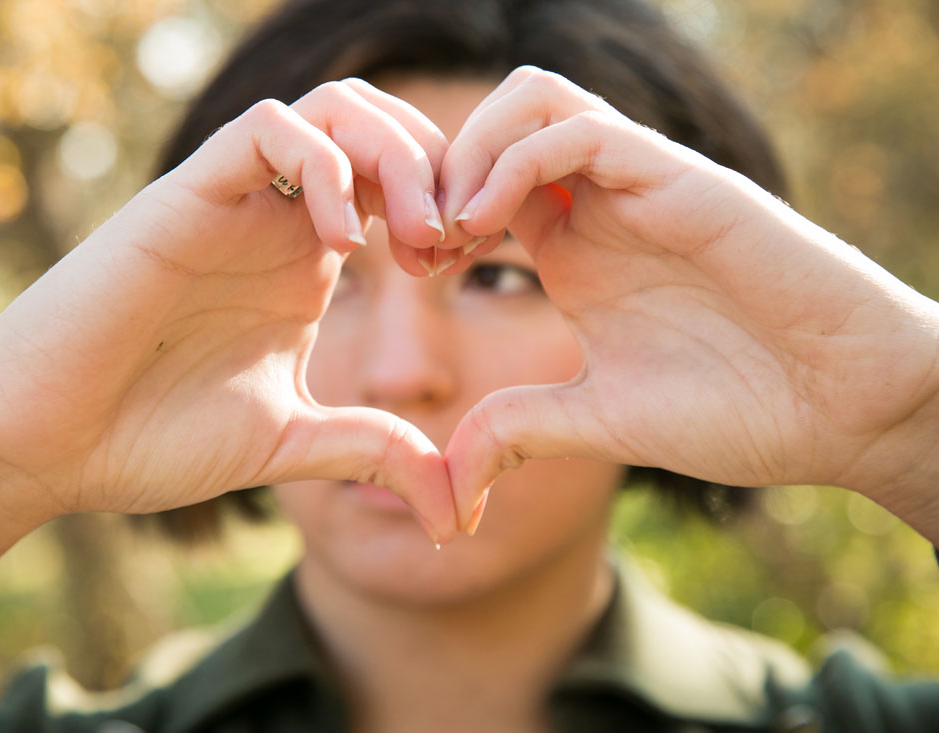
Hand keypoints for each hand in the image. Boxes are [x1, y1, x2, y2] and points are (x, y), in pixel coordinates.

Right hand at [0, 79, 457, 541]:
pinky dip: (324, 166)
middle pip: (381, 125)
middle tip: (451, 244)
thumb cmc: (152, 438)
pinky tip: (340, 244)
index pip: (399, 180)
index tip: (464, 267)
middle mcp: (276, 218)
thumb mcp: (290, 445)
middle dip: (439, 169)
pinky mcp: (186, 197)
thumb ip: (371, 452)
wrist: (48, 445)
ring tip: (411, 237)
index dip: (453, 206)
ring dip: (395, 156)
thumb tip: (454, 507)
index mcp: (304, 260)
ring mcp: (233, 203)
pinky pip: (268, 129)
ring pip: (335, 108)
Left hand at [437, 67, 938, 537]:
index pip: (480, 180)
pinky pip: (582, 130)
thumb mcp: (599, 422)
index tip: (408, 268)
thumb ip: (519, 431)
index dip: (427, 209)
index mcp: (575, 248)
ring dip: (469, 152)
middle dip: (435, 168)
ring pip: (533, 100)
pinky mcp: (682, 182)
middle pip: (496, 121)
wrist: (846, 413)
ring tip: (448, 231)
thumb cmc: (739, 411)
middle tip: (415, 244)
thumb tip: (449, 485)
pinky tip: (486, 226)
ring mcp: (640, 186)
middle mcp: (601, 204)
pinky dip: (514, 162)